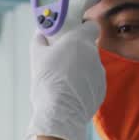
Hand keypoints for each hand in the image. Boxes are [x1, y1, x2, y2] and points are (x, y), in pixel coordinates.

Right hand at [25, 22, 104, 139]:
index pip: (91, 26)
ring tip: (63, 81)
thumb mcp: (37, 56)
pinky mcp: (101, 90)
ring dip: (80, 70)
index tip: (73, 34)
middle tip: (60, 61)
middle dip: (76, 53)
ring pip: (90, 66)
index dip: (82, 29)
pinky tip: (70, 93)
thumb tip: (40, 34)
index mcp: (80, 41)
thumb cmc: (47, 82)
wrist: (59, 113)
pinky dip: (83, 85)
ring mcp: (99, 73)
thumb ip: (39, 40)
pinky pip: (92, 83)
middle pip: (88, 48)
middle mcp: (94, 55)